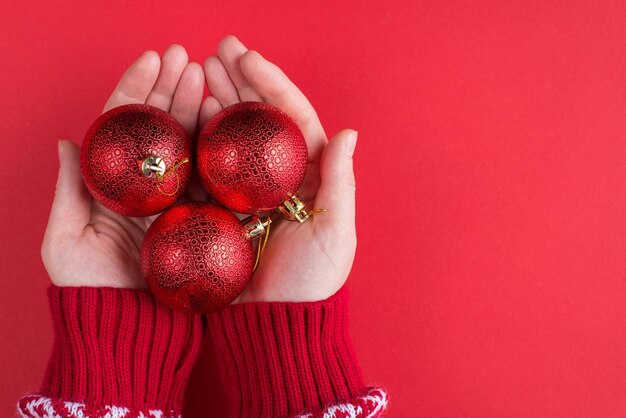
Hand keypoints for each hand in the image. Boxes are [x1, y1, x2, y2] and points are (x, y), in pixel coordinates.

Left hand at [42, 45, 203, 287]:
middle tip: (188, 58)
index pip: (123, 125)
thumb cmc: (91, 288)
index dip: (137, 88)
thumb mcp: (66, 241)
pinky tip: (226, 126)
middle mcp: (145, 186)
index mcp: (111, 183)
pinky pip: (211, 180)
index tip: (154, 58)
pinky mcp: (200, 219)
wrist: (130, 329)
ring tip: (209, 80)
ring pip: (188, 146)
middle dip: (172, 89)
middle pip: (159, 127)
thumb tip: (66, 141)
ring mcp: (175, 200)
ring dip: (197, 110)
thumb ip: (69, 191)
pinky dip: (219, 153)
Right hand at [201, 36, 357, 302]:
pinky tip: (184, 117)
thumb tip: (348, 131)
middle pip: (259, 119)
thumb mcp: (335, 232)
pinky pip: (208, 169)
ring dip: (216, 103)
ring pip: (231, 137)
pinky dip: (196, 142)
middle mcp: (278, 176)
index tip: (247, 56)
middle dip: (239, 83)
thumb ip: (339, 181)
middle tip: (216, 52)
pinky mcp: (222, 209)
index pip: (291, 117)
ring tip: (198, 73)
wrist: (275, 323)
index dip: (271, 84)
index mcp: (309, 174)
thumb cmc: (312, 283)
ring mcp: (248, 191)